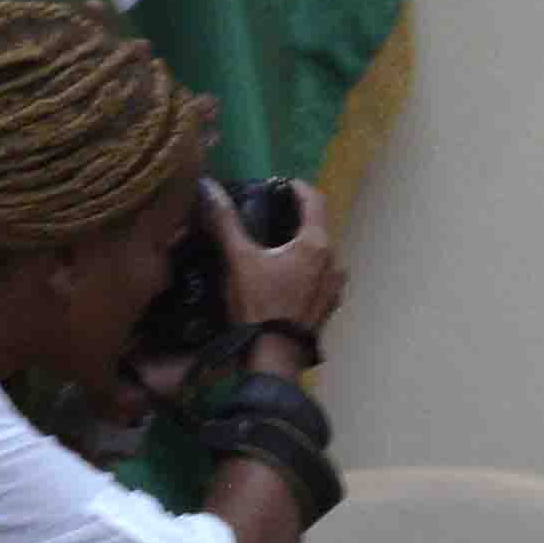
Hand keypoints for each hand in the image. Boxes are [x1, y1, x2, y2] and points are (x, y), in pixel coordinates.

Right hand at [218, 181, 346, 338]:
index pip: (315, 200)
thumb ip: (225, 222)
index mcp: (316, 243)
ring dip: (303, 247)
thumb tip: (209, 187)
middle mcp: (334, 260)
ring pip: (321, 254)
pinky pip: (321, 278)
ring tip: (276, 249)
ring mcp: (334, 286)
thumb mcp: (239, 260)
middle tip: (270, 217)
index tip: (279, 185)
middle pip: (318, 227)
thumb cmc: (259, 305)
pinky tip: (287, 278)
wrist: (273, 357)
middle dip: (296, 219)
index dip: (297, 188)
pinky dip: (307, 271)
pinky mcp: (329, 306)